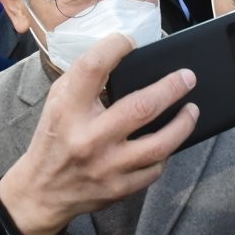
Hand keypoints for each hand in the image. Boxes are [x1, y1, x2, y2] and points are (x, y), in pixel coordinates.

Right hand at [0, 33, 198, 234]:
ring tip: (192, 109)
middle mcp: (88, 138)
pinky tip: (169, 141)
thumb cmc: (54, 140)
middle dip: (172, 88)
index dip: (115, 46)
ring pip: (159, 144)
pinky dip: (166, 153)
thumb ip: (84, 80)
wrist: (42, 192)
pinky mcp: (119, 188)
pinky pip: (155, 169)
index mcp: (67, 110)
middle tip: (188, 77)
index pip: (93, 68)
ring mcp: (107, 166)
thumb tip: (121, 57)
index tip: (130, 41)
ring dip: (183, 124)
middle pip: (142, 106)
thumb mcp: (57, 103)